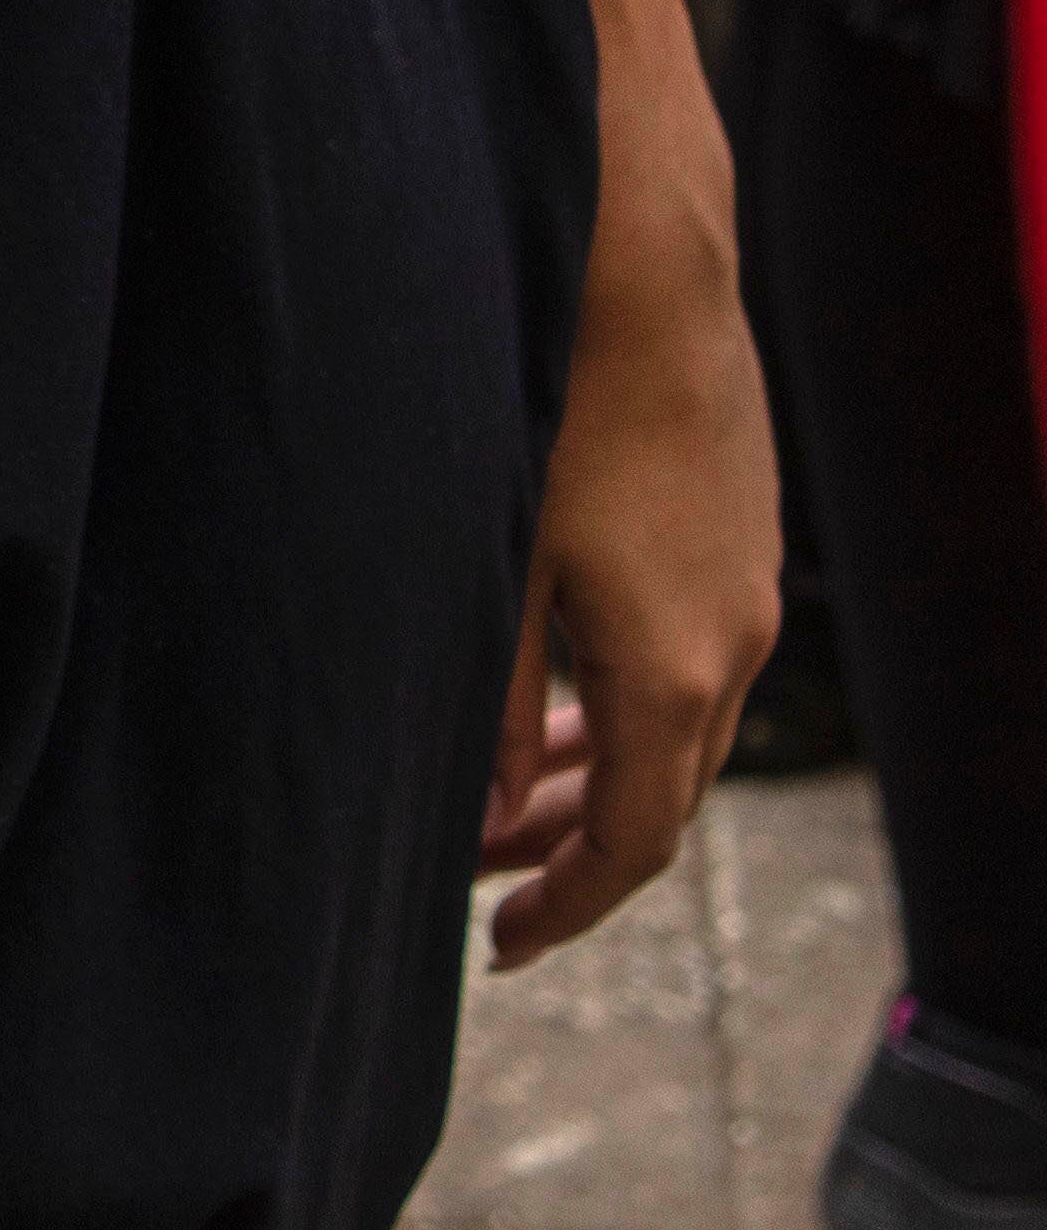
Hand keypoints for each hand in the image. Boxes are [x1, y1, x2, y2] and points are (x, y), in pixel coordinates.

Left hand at [484, 87, 775, 964]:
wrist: (645, 281)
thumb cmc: (549, 409)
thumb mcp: (496, 564)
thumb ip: (487, 700)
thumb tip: (484, 815)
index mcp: (672, 672)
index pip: (634, 842)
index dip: (568, 906)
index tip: (501, 948)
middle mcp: (731, 649)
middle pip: (661, 799)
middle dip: (570, 854)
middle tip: (483, 886)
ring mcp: (746, 597)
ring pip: (678, 733)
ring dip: (598, 779)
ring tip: (511, 810)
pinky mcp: (740, 548)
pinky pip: (690, 668)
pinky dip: (625, 708)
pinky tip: (562, 699)